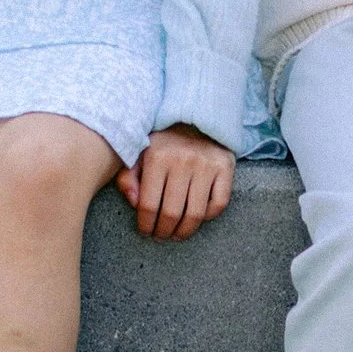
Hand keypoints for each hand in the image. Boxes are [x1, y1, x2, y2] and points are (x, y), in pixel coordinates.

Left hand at [117, 127, 235, 240]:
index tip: (145, 230)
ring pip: (195, 214)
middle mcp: (182, 161)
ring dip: (184, 231)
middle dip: (163, 232)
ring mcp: (206, 165)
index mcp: (157, 157)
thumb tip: (134, 204)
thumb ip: (127, 177)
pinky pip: (218, 204)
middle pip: (171, 213)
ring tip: (176, 234)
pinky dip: (208, 217)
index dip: (145, 225)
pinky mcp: (225, 167)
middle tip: (161, 235)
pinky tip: (197, 217)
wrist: (194, 115)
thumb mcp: (138, 151)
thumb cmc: (162, 140)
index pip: (148, 205)